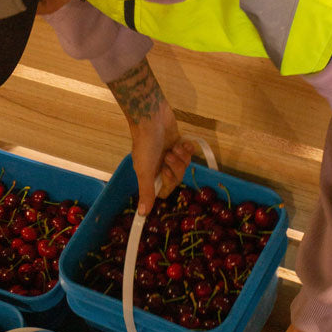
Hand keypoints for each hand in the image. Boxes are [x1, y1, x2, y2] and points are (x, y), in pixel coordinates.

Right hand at [130, 97, 193, 213]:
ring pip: (185, 165)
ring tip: (174, 146)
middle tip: (169, 155)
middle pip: (177, 177)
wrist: (152, 117)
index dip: (169, 182)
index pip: (165, 189)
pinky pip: (189, 153)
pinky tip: (182, 141)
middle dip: (176, 166)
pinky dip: (187, 148)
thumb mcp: (144, 170)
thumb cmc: (146, 144)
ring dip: (181, 156)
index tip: (165, 171)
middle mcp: (160, 165)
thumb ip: (146, 192)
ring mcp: (170, 154)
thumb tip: (142, 215)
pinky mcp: (179, 143)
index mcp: (151, 174)